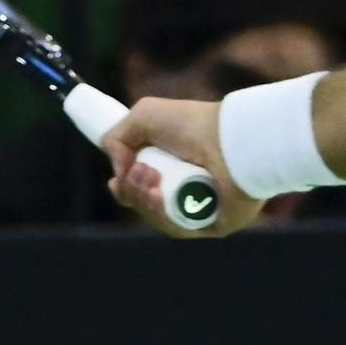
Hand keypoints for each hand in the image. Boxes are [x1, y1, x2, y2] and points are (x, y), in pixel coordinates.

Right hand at [101, 96, 266, 237]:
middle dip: (133, 191)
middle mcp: (188, 188)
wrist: (228, 137)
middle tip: (144, 171)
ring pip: (159, 218)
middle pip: (145, 205)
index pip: (140, 190)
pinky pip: (180, 228)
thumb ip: (116, 138)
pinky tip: (159, 197)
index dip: (126, 188)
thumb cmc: (192, 123)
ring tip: (151, 178)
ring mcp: (202, 208)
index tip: (118, 178)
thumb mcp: (144, 115)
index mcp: (174, 167)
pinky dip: (163, 216)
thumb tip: (119, 174)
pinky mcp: (216, 223)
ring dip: (144, 201)